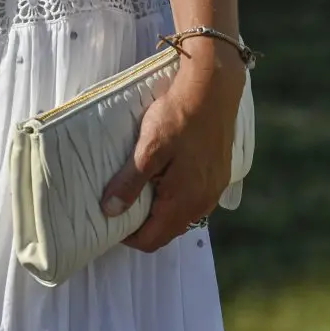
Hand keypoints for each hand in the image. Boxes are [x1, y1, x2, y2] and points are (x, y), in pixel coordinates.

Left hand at [101, 39, 245, 251]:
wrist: (213, 90)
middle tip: (120, 206)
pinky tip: (162, 178)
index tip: (110, 222)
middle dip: (143, 226)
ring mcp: (214, 189)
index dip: (128, 237)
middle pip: (167, 231)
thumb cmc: (178, 117)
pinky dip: (174, 198)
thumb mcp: (147, 150)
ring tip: (138, 191)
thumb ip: (129, 184)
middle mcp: (203, 202)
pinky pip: (193, 199)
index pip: (152, 240)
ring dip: (159, 212)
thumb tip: (110, 212)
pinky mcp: (218, 175)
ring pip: (181, 216)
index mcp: (184, 202)